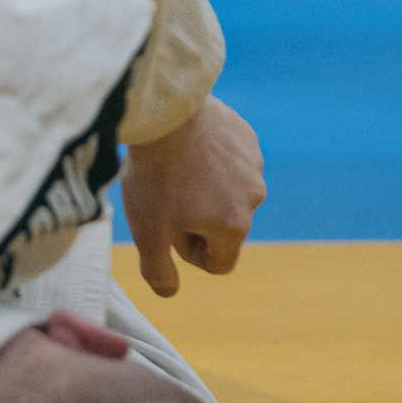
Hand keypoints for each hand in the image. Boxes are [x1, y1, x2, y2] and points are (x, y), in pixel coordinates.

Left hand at [121, 97, 264, 296]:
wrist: (164, 110)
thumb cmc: (156, 174)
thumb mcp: (147, 233)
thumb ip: (159, 271)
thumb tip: (170, 292)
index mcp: (235, 226)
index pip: (219, 263)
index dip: (188, 252)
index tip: (168, 228)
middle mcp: (254, 196)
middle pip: (224, 226)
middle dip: (196, 218)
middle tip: (166, 195)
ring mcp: (253, 163)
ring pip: (226, 190)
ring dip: (204, 187)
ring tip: (174, 167)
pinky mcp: (245, 135)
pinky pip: (228, 159)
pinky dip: (209, 158)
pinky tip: (185, 144)